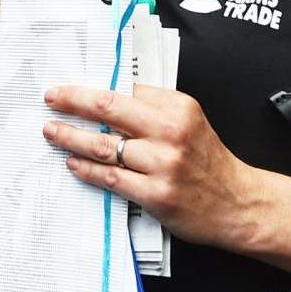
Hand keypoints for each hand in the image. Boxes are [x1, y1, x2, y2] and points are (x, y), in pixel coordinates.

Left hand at [43, 84, 264, 248]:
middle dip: (73, 100)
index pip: (126, 89)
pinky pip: (111, 178)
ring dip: (71, 137)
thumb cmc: (210, 162)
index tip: (70, 88)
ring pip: (104, 146)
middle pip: (109, 109)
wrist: (239, 204)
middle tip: (51, 97)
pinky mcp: (156, 194)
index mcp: (178, 107)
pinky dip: (87, 170)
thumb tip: (112, 96)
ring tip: (52, 131)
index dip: (93, 88)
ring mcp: (163, 164)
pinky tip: (73, 163)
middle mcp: (170, 132)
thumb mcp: (191, 120)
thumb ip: (156, 107)